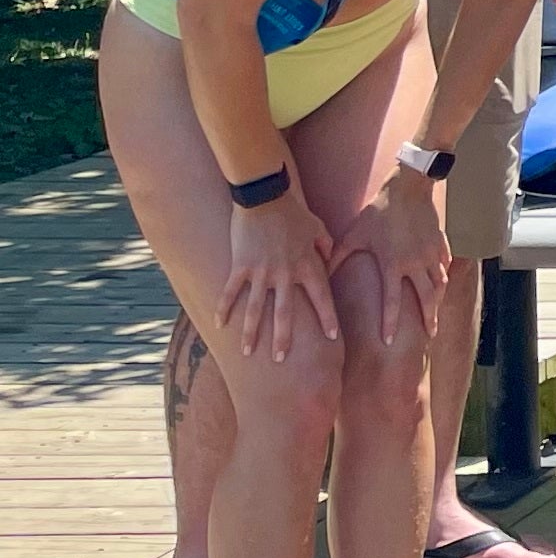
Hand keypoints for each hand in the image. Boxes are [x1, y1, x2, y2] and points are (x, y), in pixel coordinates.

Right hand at [220, 179, 341, 360]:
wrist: (265, 196)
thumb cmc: (294, 212)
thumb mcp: (318, 227)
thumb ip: (326, 245)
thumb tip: (332, 257)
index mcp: (307, 265)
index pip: (322, 298)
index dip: (328, 318)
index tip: (333, 337)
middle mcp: (285, 273)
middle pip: (287, 313)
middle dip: (284, 338)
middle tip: (283, 361)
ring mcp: (261, 272)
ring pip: (256, 309)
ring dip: (252, 332)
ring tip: (249, 352)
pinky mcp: (240, 266)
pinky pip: (231, 292)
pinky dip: (224, 308)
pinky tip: (220, 325)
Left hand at [345, 168, 451, 343]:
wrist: (408, 186)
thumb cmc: (378, 211)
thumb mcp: (354, 234)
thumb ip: (338, 256)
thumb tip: (321, 273)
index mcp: (393, 264)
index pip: (393, 302)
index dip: (390, 323)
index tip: (389, 341)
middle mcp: (415, 263)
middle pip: (426, 298)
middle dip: (429, 319)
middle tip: (430, 336)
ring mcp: (431, 253)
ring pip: (440, 284)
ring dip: (439, 301)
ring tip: (437, 314)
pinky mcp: (440, 243)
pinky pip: (444, 264)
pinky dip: (444, 276)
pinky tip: (442, 284)